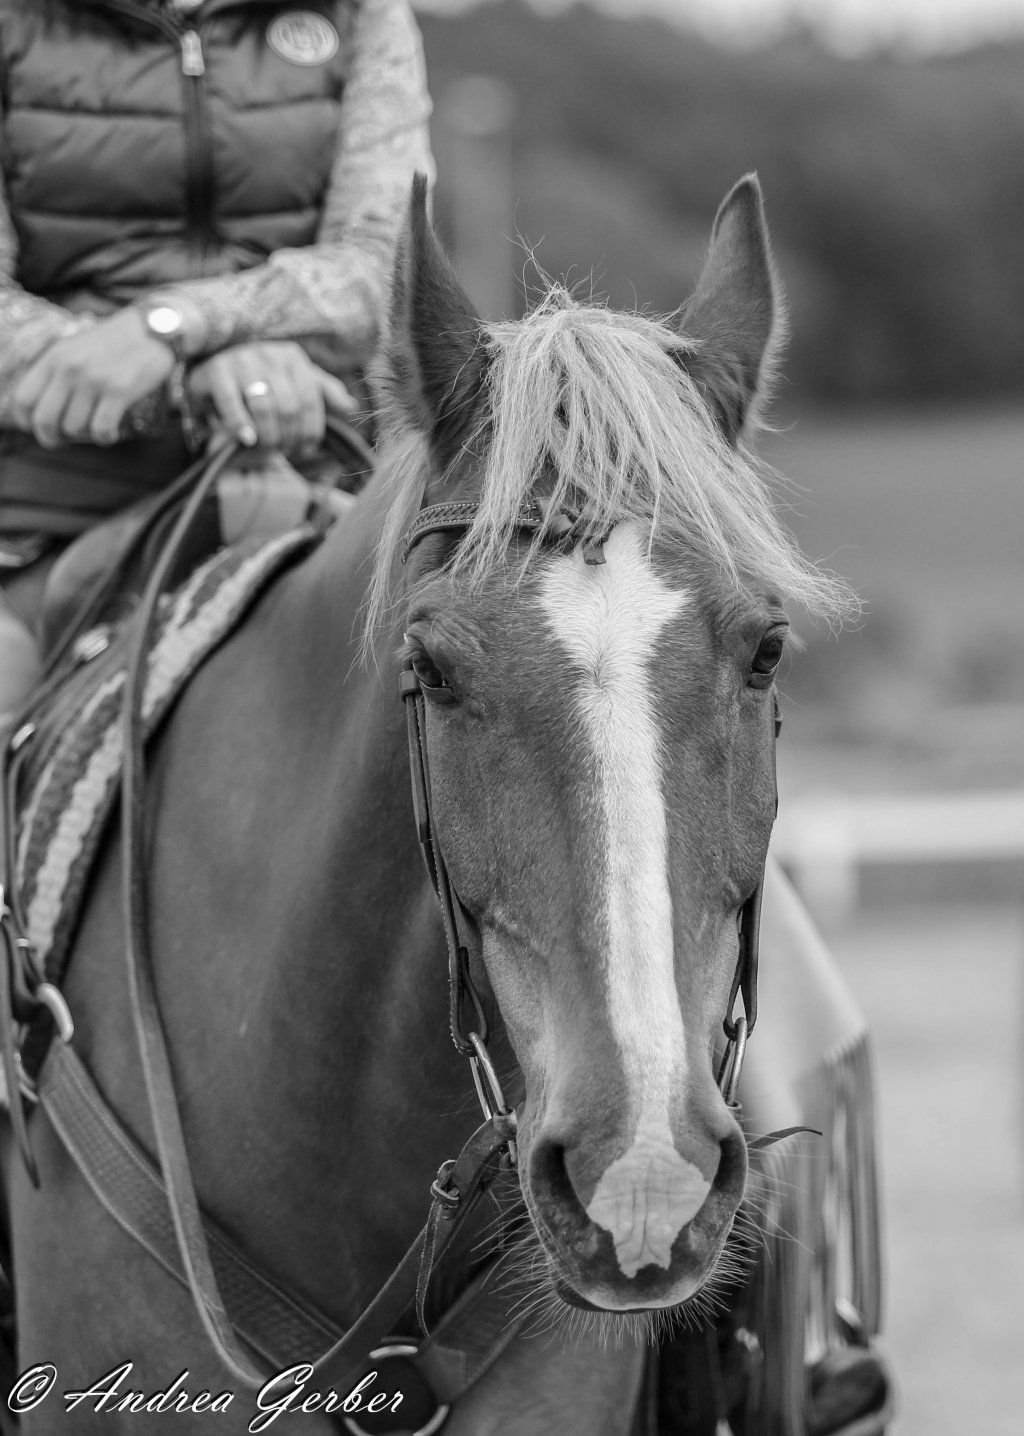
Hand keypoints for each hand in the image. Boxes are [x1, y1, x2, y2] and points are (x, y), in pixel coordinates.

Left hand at [12, 307, 175, 447]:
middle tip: (61, 440)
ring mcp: (94, 380)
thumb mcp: (75, 348)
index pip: (23, 399)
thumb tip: (45, 408)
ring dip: (83, 435)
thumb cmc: (114, 343)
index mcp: (54, 357)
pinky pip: (101, 430)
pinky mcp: (119, 391)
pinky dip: (104, 438)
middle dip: (50, 438)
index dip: (26, 421)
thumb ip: (57, 372)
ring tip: (93, 427)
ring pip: (73, 427)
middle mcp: (70, 368)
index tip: (37, 428)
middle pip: (44, 420)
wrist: (153, 329)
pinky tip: (109, 433)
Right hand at [187, 342, 355, 456]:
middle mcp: (269, 354)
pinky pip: (232, 403)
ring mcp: (241, 360)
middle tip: (283, 451)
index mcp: (293, 357)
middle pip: (289, 407)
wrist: (213, 363)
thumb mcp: (294, 381)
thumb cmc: (260, 378)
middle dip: (289, 437)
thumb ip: (323, 392)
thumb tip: (350, 407)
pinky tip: (247, 439)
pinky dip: (241, 424)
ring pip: (265, 407)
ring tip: (266, 447)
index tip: (304, 450)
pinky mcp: (216, 372)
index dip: (311, 431)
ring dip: (268, 435)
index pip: (311, 400)